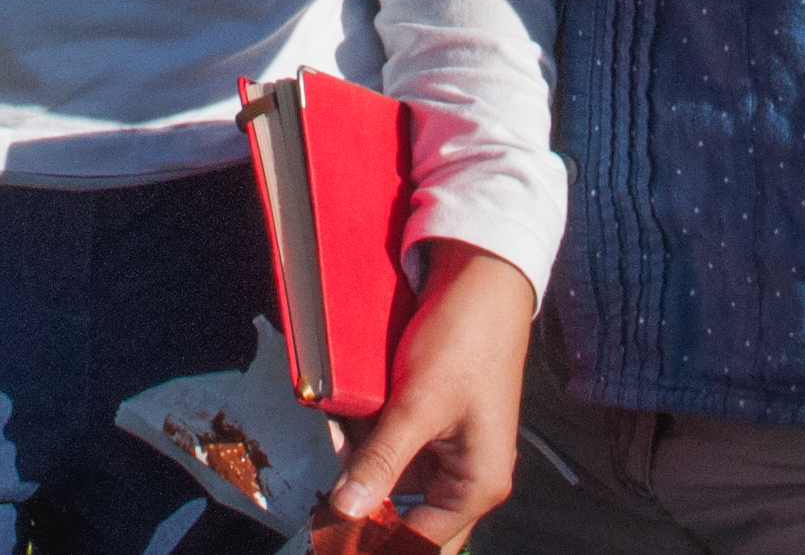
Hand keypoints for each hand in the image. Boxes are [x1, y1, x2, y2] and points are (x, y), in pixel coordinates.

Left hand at [324, 242, 536, 545]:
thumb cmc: (464, 340)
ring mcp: (444, 446)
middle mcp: (464, 475)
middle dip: (359, 487)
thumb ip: (381, 463)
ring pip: (386, 472)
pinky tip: (345, 407)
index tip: (327, 531)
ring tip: (339, 422)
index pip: (418, 543)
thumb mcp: (418, 405)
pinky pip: (386, 440)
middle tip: (326, 472)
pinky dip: (364, 427)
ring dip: (357, 452)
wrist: (478, 276)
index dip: (371, 541)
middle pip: (398, 510)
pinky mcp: (427, 419)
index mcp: (475, 486)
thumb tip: (345, 513)